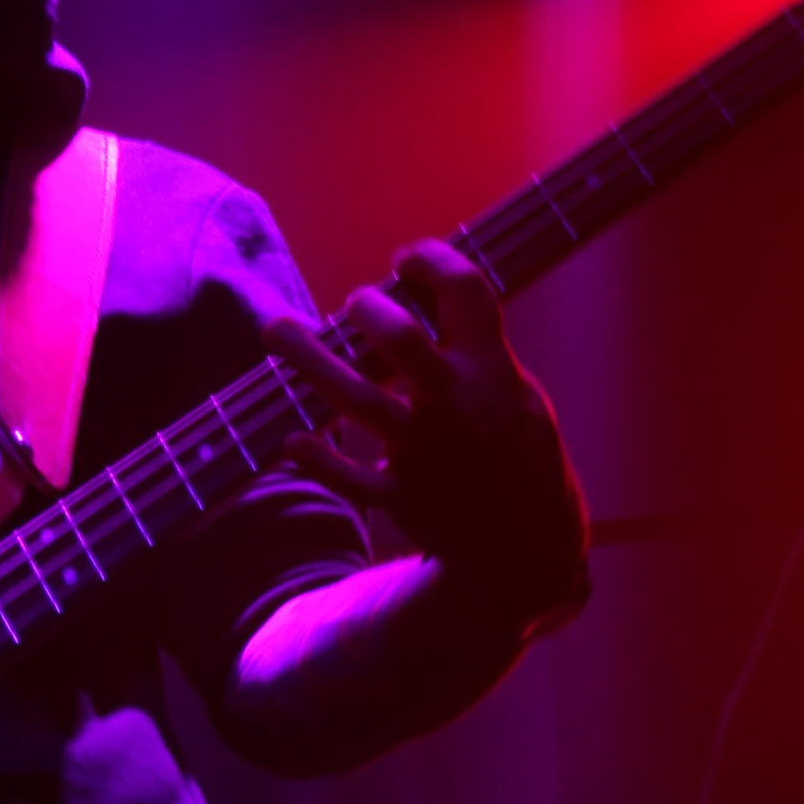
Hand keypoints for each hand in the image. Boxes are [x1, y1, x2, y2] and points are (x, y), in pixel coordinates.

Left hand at [269, 240, 589, 627]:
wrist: (528, 544)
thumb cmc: (516, 453)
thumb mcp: (517, 394)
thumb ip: (474, 353)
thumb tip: (422, 298)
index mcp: (492, 372)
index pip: (466, 292)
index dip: (431, 260)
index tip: (405, 259)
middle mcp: (455, 405)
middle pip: (401, 339)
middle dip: (367, 309)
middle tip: (354, 305)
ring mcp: (426, 452)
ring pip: (357, 399)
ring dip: (309, 361)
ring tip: (276, 330)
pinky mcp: (403, 498)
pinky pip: (349, 479)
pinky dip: (318, 459)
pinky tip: (295, 440)